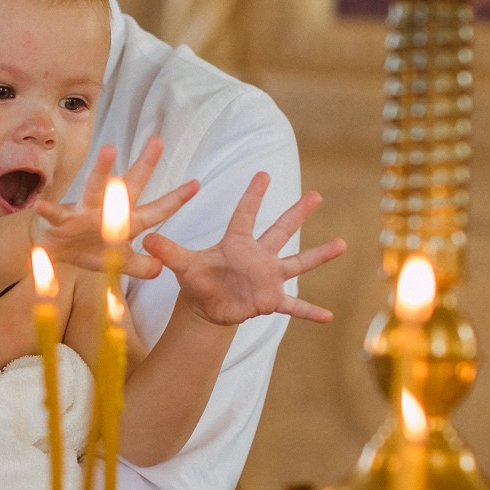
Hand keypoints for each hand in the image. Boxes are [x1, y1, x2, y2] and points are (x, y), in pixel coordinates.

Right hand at [32, 138, 198, 279]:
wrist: (55, 250)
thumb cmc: (89, 249)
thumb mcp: (118, 262)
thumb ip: (140, 266)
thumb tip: (161, 269)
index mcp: (126, 222)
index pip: (157, 210)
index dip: (176, 199)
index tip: (197, 184)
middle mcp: (109, 210)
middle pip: (131, 185)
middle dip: (145, 165)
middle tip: (158, 142)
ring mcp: (85, 212)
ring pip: (96, 188)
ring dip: (102, 170)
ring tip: (109, 150)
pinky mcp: (62, 220)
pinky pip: (55, 214)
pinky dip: (49, 210)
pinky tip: (41, 204)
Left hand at [143, 176, 346, 326]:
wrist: (208, 307)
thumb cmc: (198, 280)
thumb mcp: (183, 265)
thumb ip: (169, 252)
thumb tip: (147, 239)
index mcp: (236, 243)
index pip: (245, 215)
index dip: (253, 195)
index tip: (262, 173)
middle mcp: (257, 256)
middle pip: (280, 230)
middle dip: (297, 213)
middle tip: (316, 195)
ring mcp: (268, 277)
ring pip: (297, 262)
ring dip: (318, 255)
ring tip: (341, 243)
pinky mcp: (271, 299)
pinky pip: (294, 306)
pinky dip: (309, 311)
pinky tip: (329, 316)